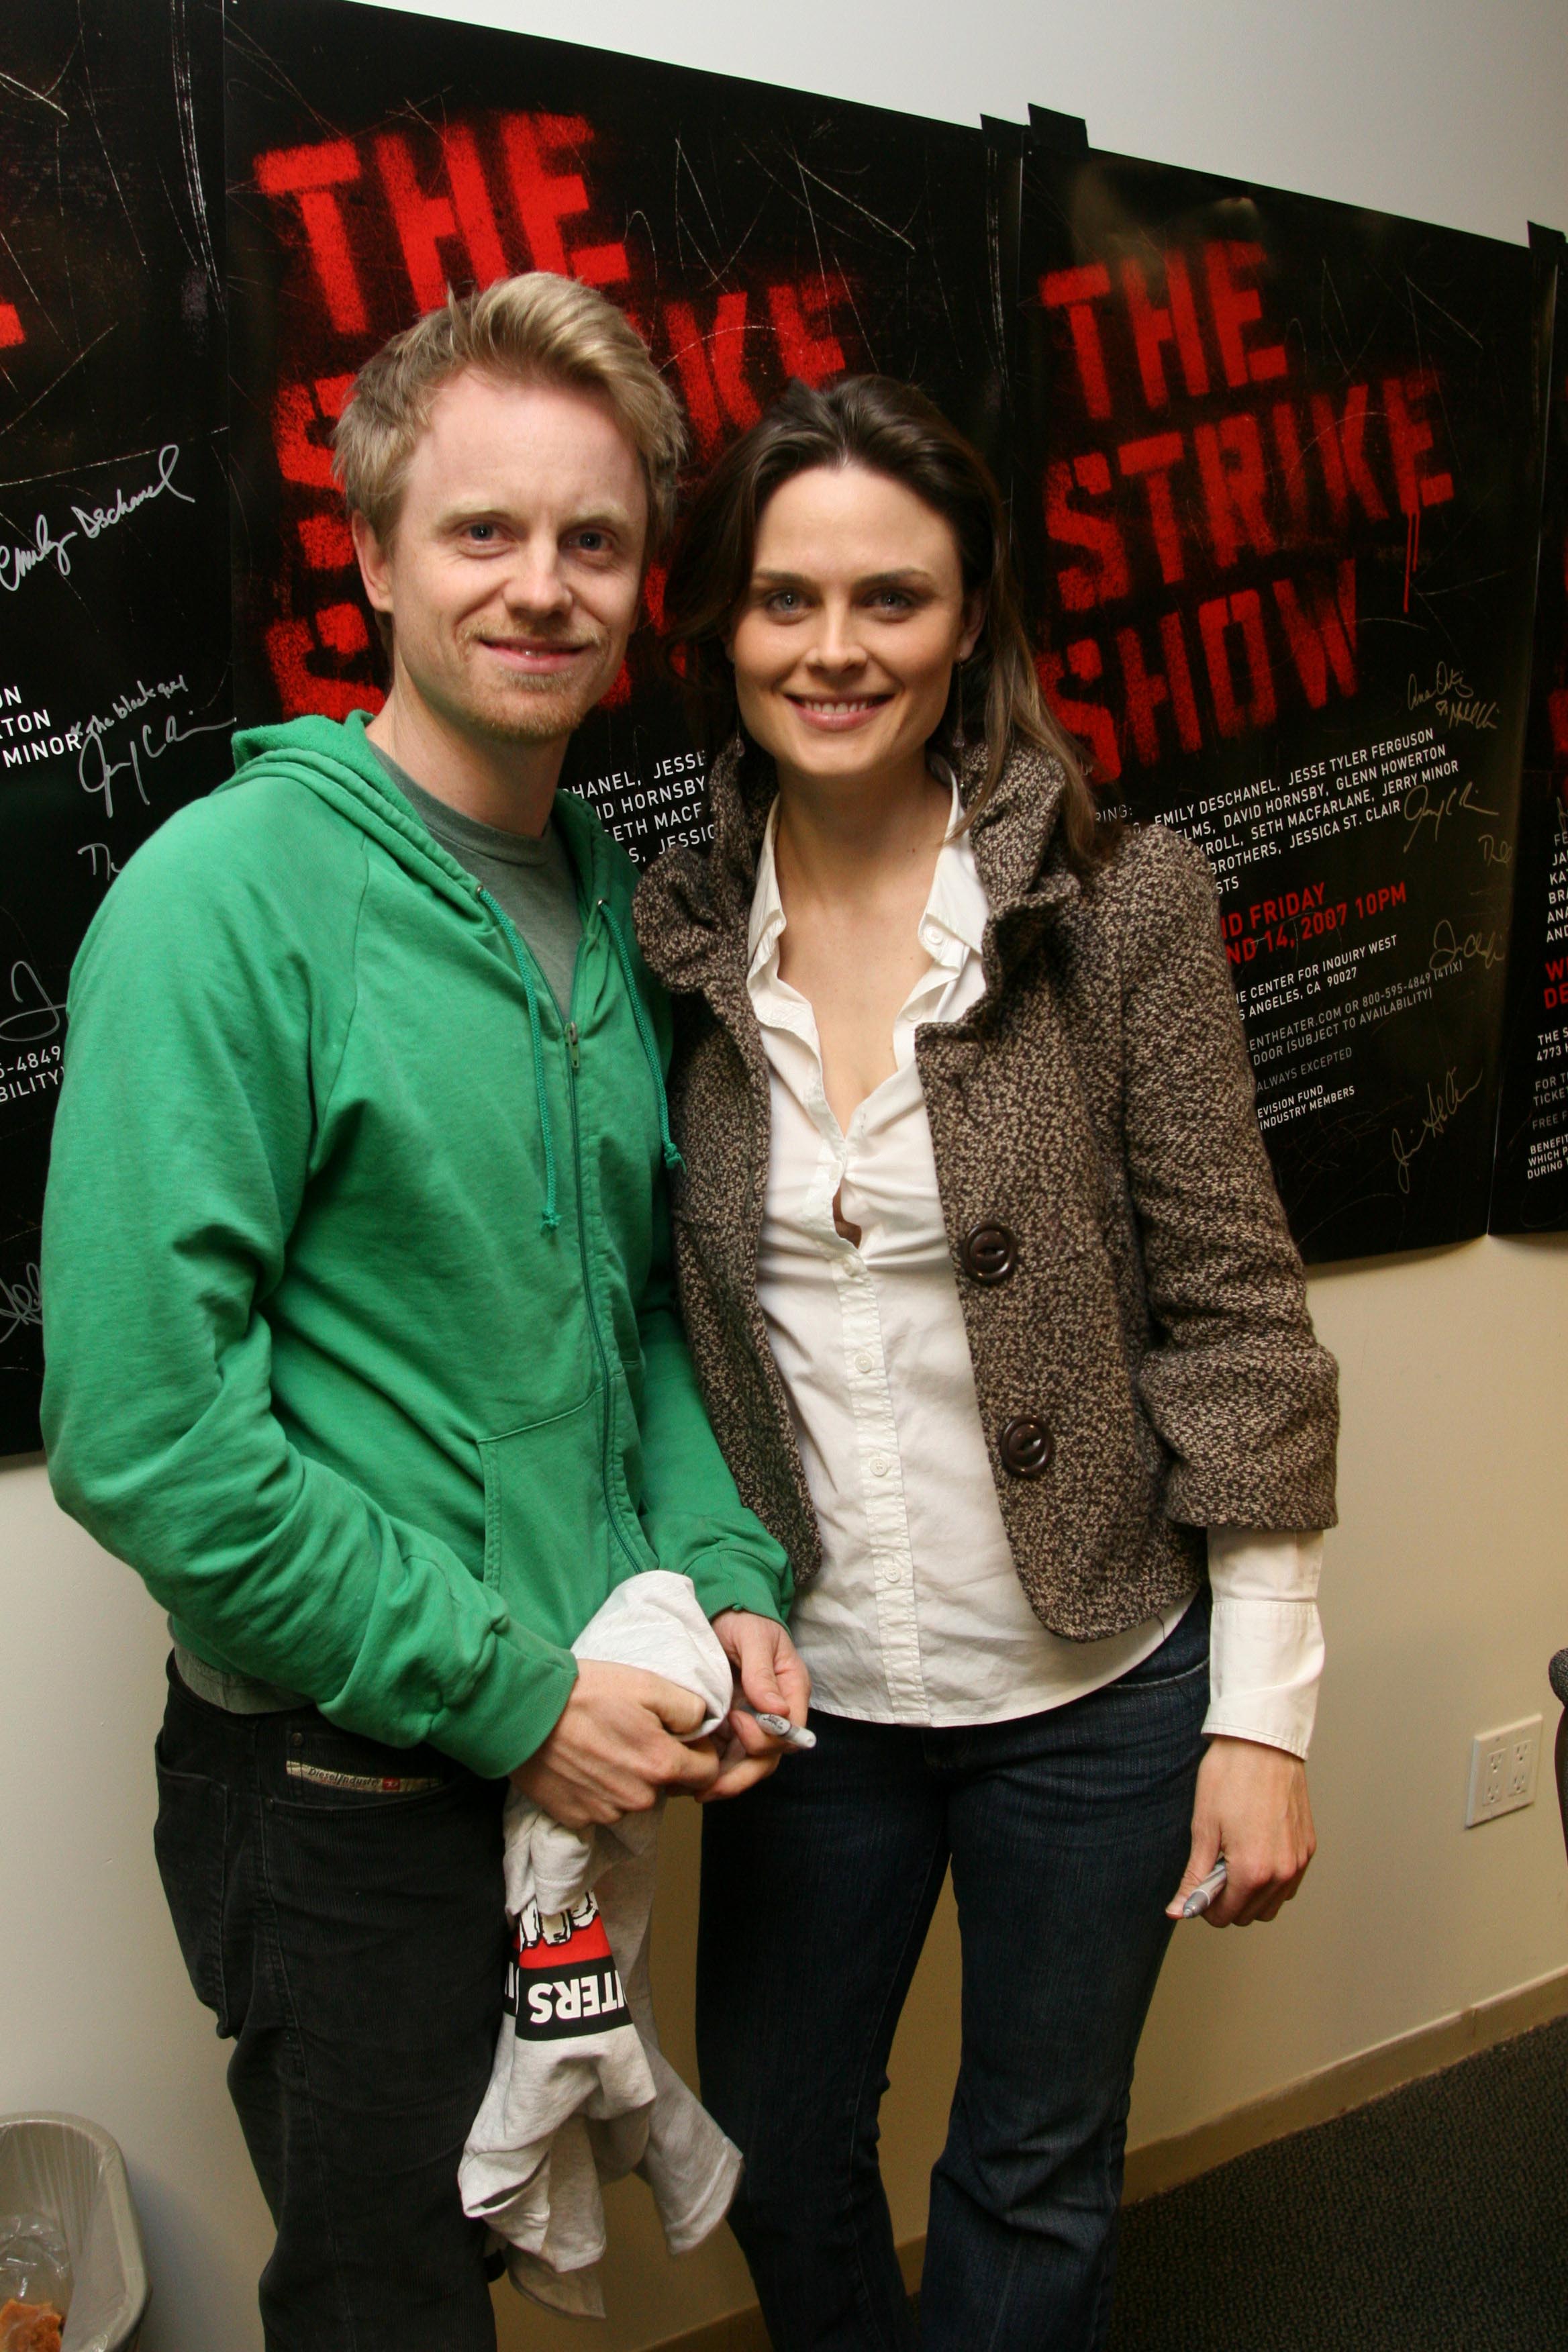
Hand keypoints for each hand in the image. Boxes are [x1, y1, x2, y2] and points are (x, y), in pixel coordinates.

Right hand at [510, 1658, 720, 1829]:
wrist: (523, 1712)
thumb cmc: (584, 1693)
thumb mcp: (647, 1684)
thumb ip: (688, 1708)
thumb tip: (704, 1725)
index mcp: (661, 1765)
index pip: (708, 1772)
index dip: (700, 1749)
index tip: (679, 1733)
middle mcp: (638, 1798)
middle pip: (669, 1785)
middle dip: (660, 1761)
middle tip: (632, 1729)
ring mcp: (606, 1812)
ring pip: (635, 1796)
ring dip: (628, 1775)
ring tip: (601, 1742)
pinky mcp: (577, 1818)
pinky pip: (602, 1806)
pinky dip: (598, 1788)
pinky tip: (583, 1760)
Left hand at [701, 1608, 811, 1802]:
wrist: (720, 1608)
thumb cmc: (743, 1618)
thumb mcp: (753, 1638)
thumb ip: (761, 1673)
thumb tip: (776, 1712)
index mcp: (791, 1692)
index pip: (788, 1734)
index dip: (764, 1739)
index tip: (736, 1720)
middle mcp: (776, 1714)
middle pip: (767, 1758)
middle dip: (740, 1776)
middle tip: (707, 1780)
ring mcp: (753, 1722)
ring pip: (746, 1765)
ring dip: (724, 1781)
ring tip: (693, 1789)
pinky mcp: (730, 1726)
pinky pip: (726, 1757)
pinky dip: (712, 1770)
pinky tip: (689, 1777)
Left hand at [1167, 1735, 1315, 1926]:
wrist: (1261, 1742)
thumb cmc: (1230, 1777)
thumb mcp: (1203, 1829)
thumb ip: (1194, 1878)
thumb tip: (1178, 1910)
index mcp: (1253, 1871)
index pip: (1225, 1916)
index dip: (1204, 1906)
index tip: (1196, 1887)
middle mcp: (1282, 1873)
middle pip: (1249, 1915)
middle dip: (1227, 1901)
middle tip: (1212, 1869)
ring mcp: (1298, 1861)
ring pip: (1272, 1904)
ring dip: (1251, 1895)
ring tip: (1234, 1860)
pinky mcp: (1308, 1848)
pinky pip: (1289, 1884)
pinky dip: (1271, 1881)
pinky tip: (1255, 1853)